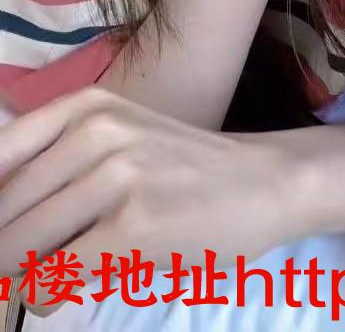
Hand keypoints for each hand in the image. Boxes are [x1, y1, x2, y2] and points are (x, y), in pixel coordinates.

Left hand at [0, 88, 310, 314]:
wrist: (263, 183)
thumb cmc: (185, 166)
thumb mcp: (119, 134)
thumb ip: (57, 158)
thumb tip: (0, 211)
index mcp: (87, 106)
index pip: (0, 156)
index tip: (3, 228)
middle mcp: (98, 131)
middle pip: (6, 207)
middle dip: (1, 244)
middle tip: (7, 264)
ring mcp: (118, 177)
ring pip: (23, 243)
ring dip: (15, 273)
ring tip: (33, 278)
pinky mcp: (135, 229)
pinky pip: (58, 274)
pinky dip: (44, 293)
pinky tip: (58, 291)